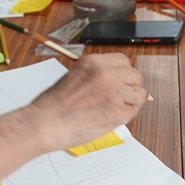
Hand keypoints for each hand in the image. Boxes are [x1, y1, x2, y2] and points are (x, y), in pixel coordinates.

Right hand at [25, 53, 146, 150]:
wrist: (45, 123)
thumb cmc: (53, 105)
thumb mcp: (74, 76)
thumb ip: (94, 76)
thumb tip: (113, 81)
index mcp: (94, 63)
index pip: (124, 61)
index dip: (123, 73)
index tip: (119, 81)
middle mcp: (106, 74)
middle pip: (135, 76)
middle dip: (130, 86)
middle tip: (120, 97)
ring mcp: (114, 93)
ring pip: (140, 93)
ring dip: (131, 102)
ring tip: (117, 108)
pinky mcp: (117, 112)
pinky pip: (133, 111)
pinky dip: (126, 116)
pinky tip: (113, 118)